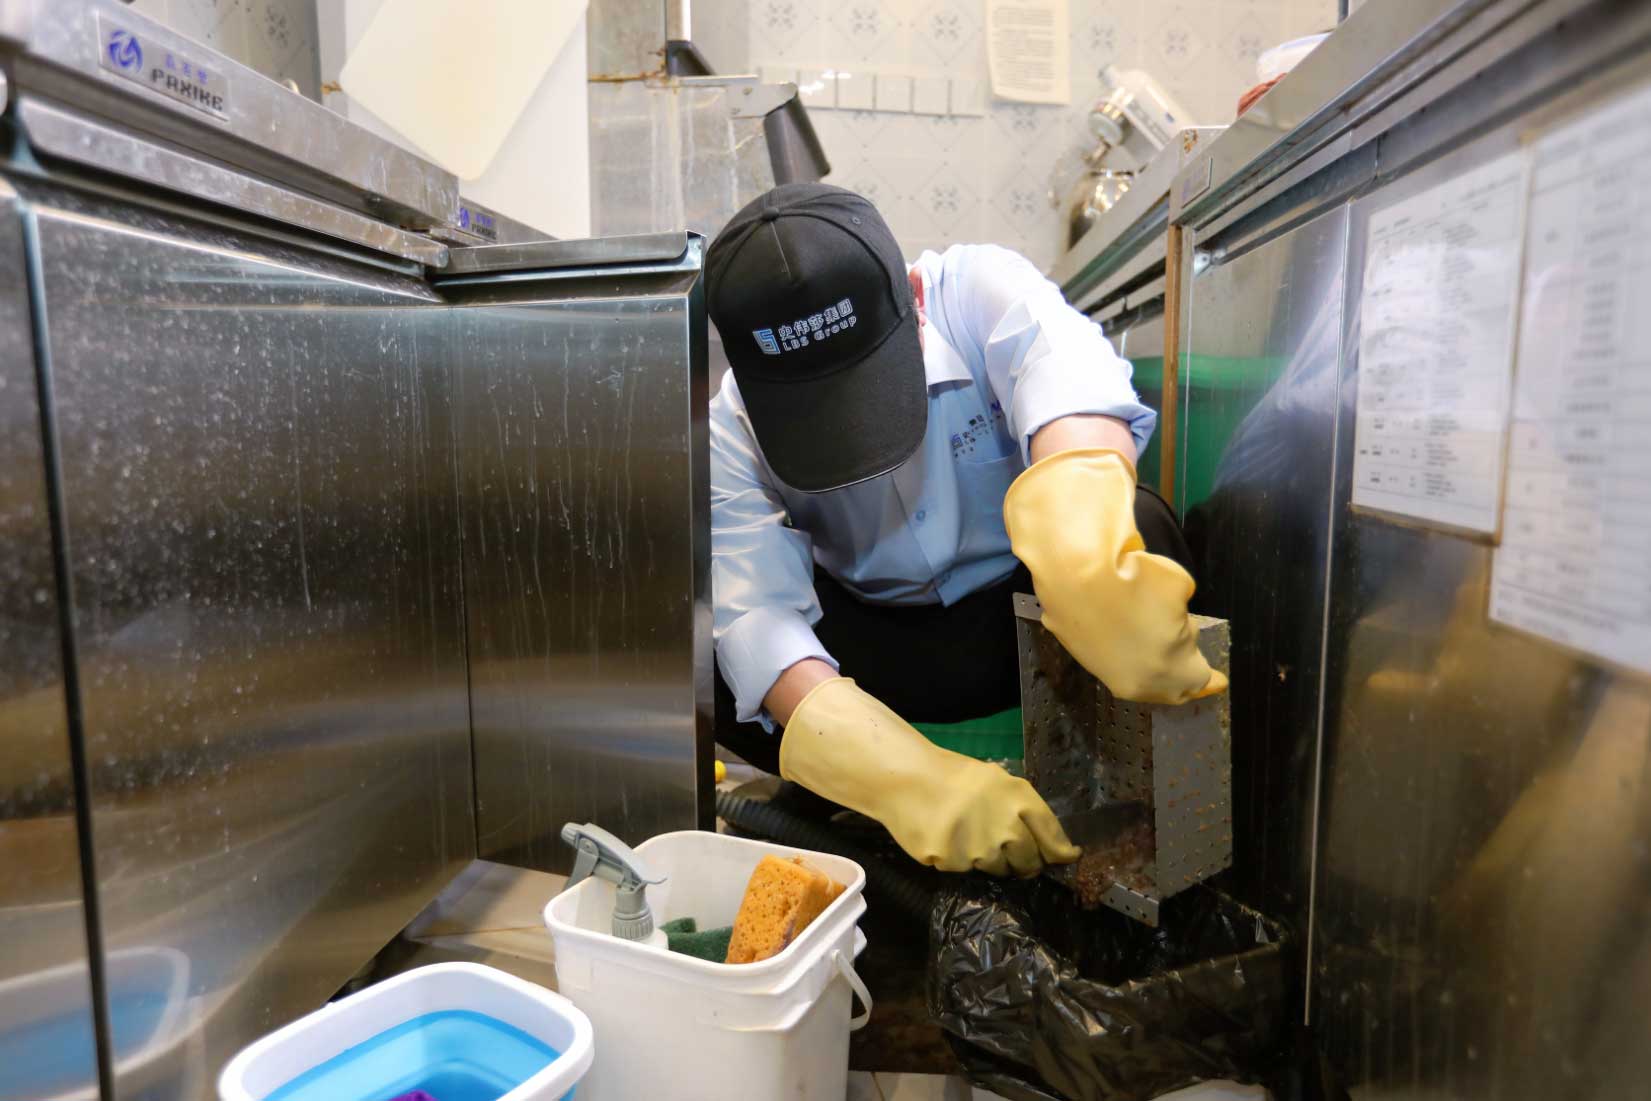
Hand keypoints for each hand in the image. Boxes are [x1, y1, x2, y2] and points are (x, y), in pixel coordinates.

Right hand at [779, 678, 1078, 875]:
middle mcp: (1006, 827)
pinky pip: (964, 870)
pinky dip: (958, 859)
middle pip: (1029, 862)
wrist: (907, 779)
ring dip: (989, 859)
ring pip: (997, 869)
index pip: (1053, 837)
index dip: (1061, 853)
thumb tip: (1056, 847)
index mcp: (1020, 799)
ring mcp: (979, 848)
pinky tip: (946, 838)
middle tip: (1009, 851)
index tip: (1065, 858)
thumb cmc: (954, 777)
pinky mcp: (953, 863)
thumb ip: (1023, 810)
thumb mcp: (997, 781)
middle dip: (1024, 862)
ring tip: (969, 836)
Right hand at [1004, 448, 1225, 703]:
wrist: (1076, 574)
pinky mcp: (1081, 654)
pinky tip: (1122, 638)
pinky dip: (1121, 653)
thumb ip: (1182, 608)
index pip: (1200, 679)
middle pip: (1169, 689)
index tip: (1220, 682)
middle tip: (1192, 673)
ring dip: (1150, 668)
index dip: (1212, 680)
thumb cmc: (1139, 581)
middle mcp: (1140, 682)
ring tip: (1155, 649)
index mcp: (1173, 669)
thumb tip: (1171, 612)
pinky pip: (1110, 661)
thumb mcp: (1180, 586)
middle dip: (1182, 681)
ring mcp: (1106, 672)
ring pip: (1138, 679)